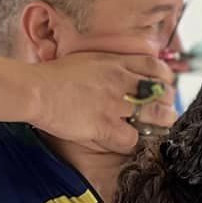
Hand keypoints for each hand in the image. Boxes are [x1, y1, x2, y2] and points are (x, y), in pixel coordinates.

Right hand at [29, 53, 178, 153]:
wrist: (35, 89)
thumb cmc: (54, 75)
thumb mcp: (87, 59)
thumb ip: (107, 64)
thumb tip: (118, 70)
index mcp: (116, 62)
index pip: (156, 67)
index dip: (166, 79)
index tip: (164, 88)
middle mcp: (121, 81)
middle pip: (161, 92)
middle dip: (167, 105)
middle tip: (162, 114)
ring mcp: (114, 103)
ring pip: (155, 116)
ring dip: (158, 125)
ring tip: (152, 130)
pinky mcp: (104, 125)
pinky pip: (131, 139)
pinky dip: (130, 143)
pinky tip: (122, 141)